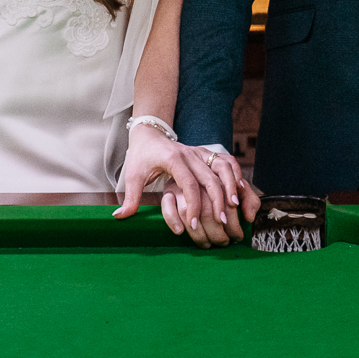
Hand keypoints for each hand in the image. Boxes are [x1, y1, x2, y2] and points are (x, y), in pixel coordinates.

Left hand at [113, 124, 260, 247]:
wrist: (150, 133)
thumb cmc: (142, 156)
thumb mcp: (133, 175)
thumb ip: (130, 197)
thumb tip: (119, 217)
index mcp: (173, 159)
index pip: (188, 183)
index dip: (194, 204)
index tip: (194, 224)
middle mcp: (190, 154)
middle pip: (209, 178)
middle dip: (217, 201)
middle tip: (221, 222)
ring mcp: (201, 152)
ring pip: (222, 168)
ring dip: (230, 187)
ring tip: (234, 208)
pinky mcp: (207, 153)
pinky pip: (227, 162)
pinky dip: (236, 175)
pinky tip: (239, 192)